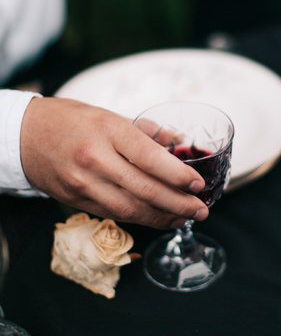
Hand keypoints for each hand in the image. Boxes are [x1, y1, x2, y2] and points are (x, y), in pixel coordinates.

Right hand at [20, 98, 208, 228]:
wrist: (22, 135)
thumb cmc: (72, 121)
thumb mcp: (111, 116)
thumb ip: (148, 132)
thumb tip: (182, 142)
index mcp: (108, 131)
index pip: (150, 157)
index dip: (177, 175)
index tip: (198, 184)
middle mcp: (95, 159)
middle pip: (144, 189)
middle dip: (178, 203)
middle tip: (201, 210)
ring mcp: (83, 183)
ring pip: (130, 209)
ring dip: (163, 217)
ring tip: (186, 218)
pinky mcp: (75, 201)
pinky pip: (115, 214)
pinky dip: (141, 219)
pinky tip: (160, 219)